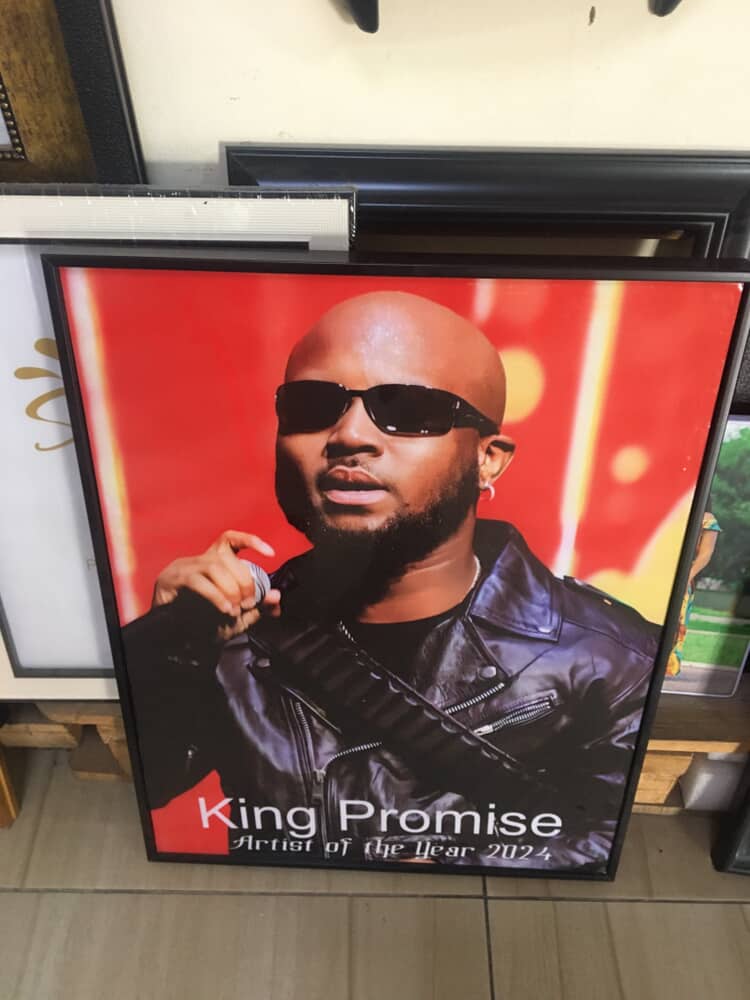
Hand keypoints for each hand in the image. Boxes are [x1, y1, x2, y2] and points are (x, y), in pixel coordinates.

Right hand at [152, 530, 280, 639]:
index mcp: (214, 561)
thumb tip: (277, 597)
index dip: (251, 540)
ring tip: (235, 609)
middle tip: (248, 603)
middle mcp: (199, 559)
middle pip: (227, 559)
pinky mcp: (171, 580)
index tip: (271, 554)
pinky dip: (215, 596)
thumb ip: (257, 606)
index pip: (231, 539)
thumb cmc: (203, 620)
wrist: (169, 634)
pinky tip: (225, 609)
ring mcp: (183, 567)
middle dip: (244, 582)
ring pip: (214, 567)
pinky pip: (197, 581)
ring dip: (230, 589)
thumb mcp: (236, 614)